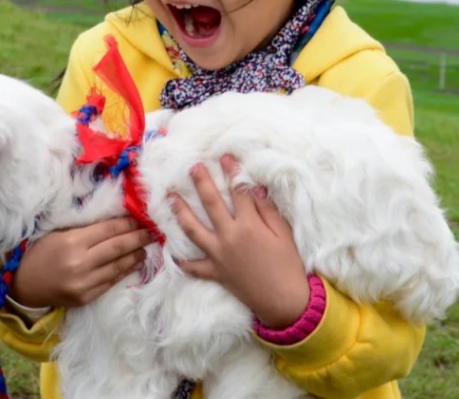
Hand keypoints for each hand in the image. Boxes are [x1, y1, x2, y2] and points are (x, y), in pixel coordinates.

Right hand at [9, 217, 152, 308]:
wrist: (23, 284)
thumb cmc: (41, 252)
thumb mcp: (60, 232)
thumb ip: (87, 228)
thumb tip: (117, 220)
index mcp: (73, 242)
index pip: (109, 230)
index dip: (129, 223)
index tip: (143, 218)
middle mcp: (80, 263)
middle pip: (119, 247)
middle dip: (139, 238)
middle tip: (154, 232)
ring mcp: (84, 283)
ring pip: (118, 266)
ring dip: (136, 255)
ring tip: (147, 247)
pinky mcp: (86, 297)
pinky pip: (111, 282)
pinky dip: (124, 271)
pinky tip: (134, 263)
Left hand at [169, 155, 309, 328]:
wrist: (283, 302)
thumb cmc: (288, 266)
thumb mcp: (283, 234)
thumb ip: (267, 210)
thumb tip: (255, 188)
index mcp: (249, 225)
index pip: (238, 191)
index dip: (231, 172)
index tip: (224, 157)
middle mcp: (229, 237)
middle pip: (211, 203)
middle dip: (201, 182)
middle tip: (192, 167)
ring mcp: (218, 255)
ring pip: (193, 230)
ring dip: (181, 212)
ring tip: (170, 198)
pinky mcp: (215, 273)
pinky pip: (193, 266)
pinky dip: (182, 259)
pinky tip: (172, 250)